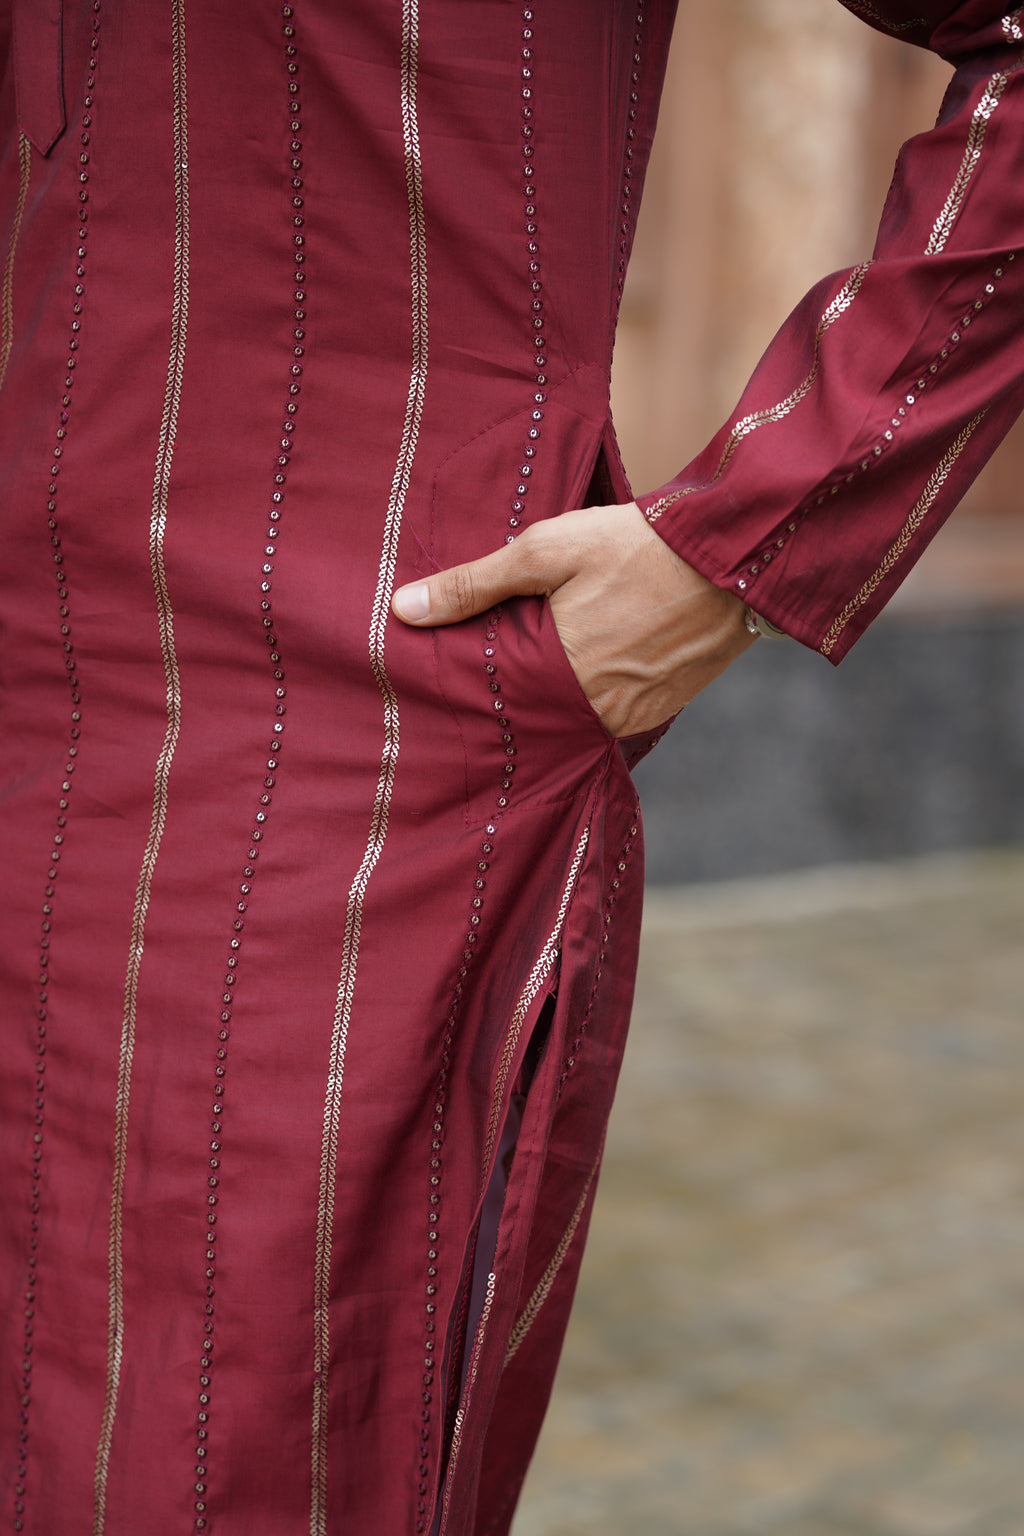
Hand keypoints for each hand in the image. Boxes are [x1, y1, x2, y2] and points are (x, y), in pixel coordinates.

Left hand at [392, 501, 756, 737]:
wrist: (735, 555)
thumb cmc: (635, 546)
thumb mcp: (547, 550)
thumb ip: (474, 584)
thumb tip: (404, 610)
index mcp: (560, 679)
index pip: (494, 698)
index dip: (474, 681)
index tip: (452, 665)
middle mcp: (596, 713)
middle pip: (532, 711)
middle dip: (512, 689)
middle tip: (499, 656)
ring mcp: (634, 716)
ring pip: (570, 713)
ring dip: (553, 692)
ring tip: (542, 654)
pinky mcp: (661, 709)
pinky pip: (609, 711)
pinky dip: (591, 691)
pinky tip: (586, 658)